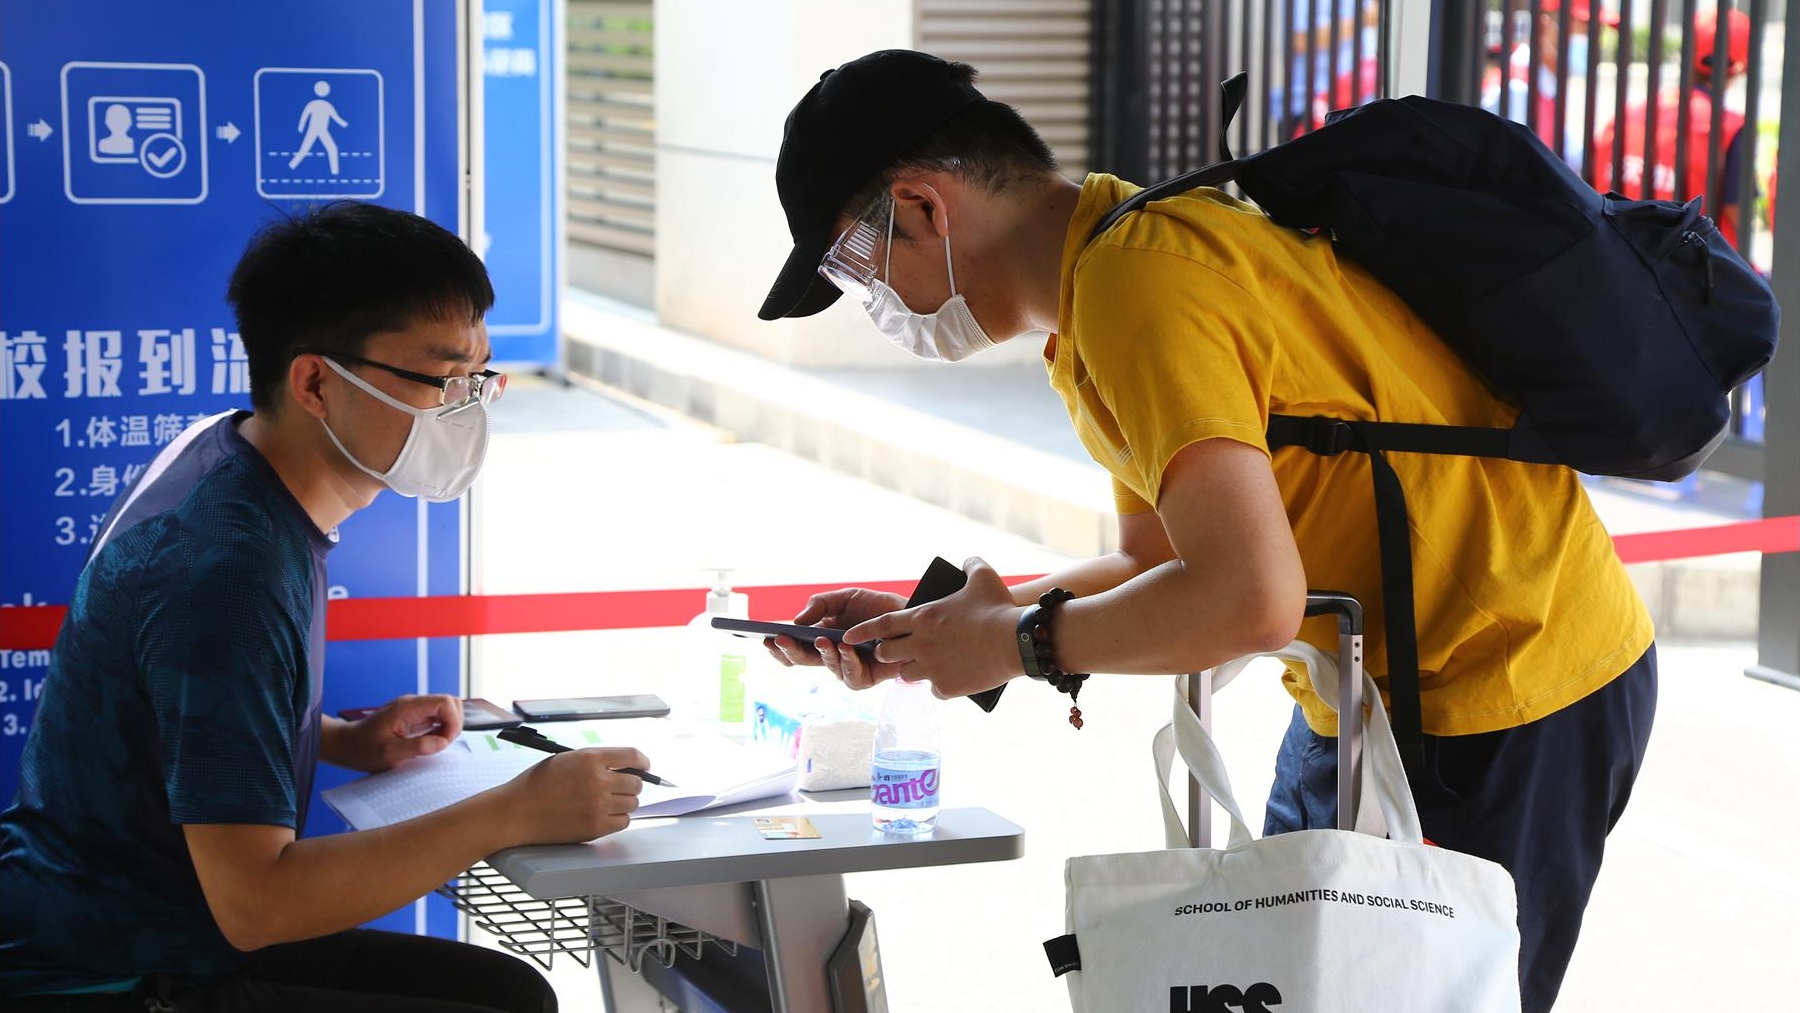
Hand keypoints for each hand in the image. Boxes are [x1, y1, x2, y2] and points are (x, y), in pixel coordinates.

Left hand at [329, 694, 462, 772]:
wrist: (345, 745)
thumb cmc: (363, 749)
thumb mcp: (389, 753)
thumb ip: (418, 747)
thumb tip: (443, 743)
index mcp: (408, 707)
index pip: (445, 702)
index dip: (453, 722)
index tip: (444, 742)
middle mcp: (413, 704)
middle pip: (450, 702)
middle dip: (454, 723)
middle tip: (442, 743)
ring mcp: (414, 710)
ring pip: (446, 710)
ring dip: (448, 727)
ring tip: (435, 744)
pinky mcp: (413, 717)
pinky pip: (436, 718)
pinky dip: (440, 730)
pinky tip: (429, 743)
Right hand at [504, 747, 649, 842]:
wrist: (516, 812)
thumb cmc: (537, 784)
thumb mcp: (567, 760)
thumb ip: (595, 761)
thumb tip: (625, 767)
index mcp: (590, 759)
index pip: (632, 756)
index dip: (642, 762)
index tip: (644, 767)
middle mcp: (597, 781)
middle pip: (636, 783)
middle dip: (632, 785)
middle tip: (622, 788)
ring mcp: (597, 805)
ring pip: (632, 804)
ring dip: (624, 803)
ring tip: (606, 803)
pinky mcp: (595, 827)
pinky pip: (623, 822)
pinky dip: (617, 819)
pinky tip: (603, 815)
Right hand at [764, 587, 908, 689]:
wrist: (910, 615)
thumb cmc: (877, 608)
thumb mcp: (844, 598)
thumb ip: (820, 604)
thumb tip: (796, 621)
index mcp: (821, 638)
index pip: (794, 648)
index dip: (779, 647)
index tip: (765, 638)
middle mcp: (831, 656)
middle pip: (803, 661)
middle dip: (790, 652)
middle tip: (781, 640)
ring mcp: (848, 668)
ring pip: (827, 668)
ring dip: (823, 654)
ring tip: (820, 640)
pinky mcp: (866, 678)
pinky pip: (851, 676)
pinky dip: (847, 662)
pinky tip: (845, 648)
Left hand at [843, 558, 1023, 698]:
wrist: (1016, 641)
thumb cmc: (998, 608)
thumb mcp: (982, 577)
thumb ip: (969, 564)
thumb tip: (966, 561)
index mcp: (922, 618)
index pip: (881, 625)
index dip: (863, 631)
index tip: (848, 636)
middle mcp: (920, 644)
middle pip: (887, 653)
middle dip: (889, 652)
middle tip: (899, 650)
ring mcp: (930, 668)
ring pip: (906, 674)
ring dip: (912, 669)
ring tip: (926, 665)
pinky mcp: (945, 687)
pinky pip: (932, 689)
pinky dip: (939, 684)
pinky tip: (953, 678)